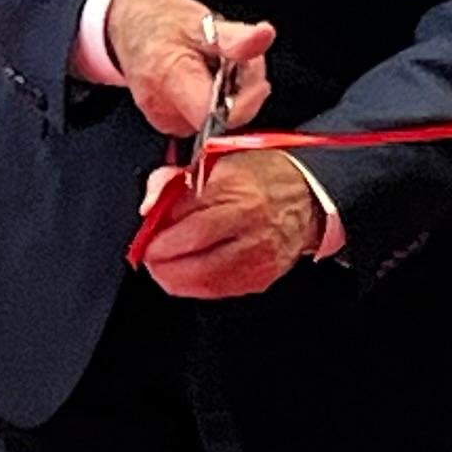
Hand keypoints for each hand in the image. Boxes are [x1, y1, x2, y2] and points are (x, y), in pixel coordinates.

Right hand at [105, 0, 273, 141]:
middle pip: (224, 120)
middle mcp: (163, 108)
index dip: (245, 100)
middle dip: (242, 91)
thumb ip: (234, 37)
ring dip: (230, 96)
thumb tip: (263, 36)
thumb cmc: (161, 21)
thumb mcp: (201, 20)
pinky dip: (214, 101)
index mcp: (172, 79)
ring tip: (218, 66)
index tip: (250, 71)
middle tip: (236, 59)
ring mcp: (163, 119)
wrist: (130, 24)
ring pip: (218, 122)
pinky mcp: (167, 124)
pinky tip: (207, 80)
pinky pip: (204, 120)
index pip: (219, 116)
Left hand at [134, 150, 319, 300]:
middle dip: (160, 256)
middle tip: (147, 254)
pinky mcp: (263, 276)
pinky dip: (196, 287)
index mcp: (235, 186)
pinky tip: (185, 277)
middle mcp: (249, 221)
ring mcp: (259, 252)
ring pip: (205, 276)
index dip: (156, 229)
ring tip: (161, 268)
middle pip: (193, 247)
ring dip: (173, 276)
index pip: (184, 213)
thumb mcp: (215, 161)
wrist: (306, 196)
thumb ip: (174, 180)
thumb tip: (149, 206)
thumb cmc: (259, 177)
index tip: (144, 233)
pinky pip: (221, 290)